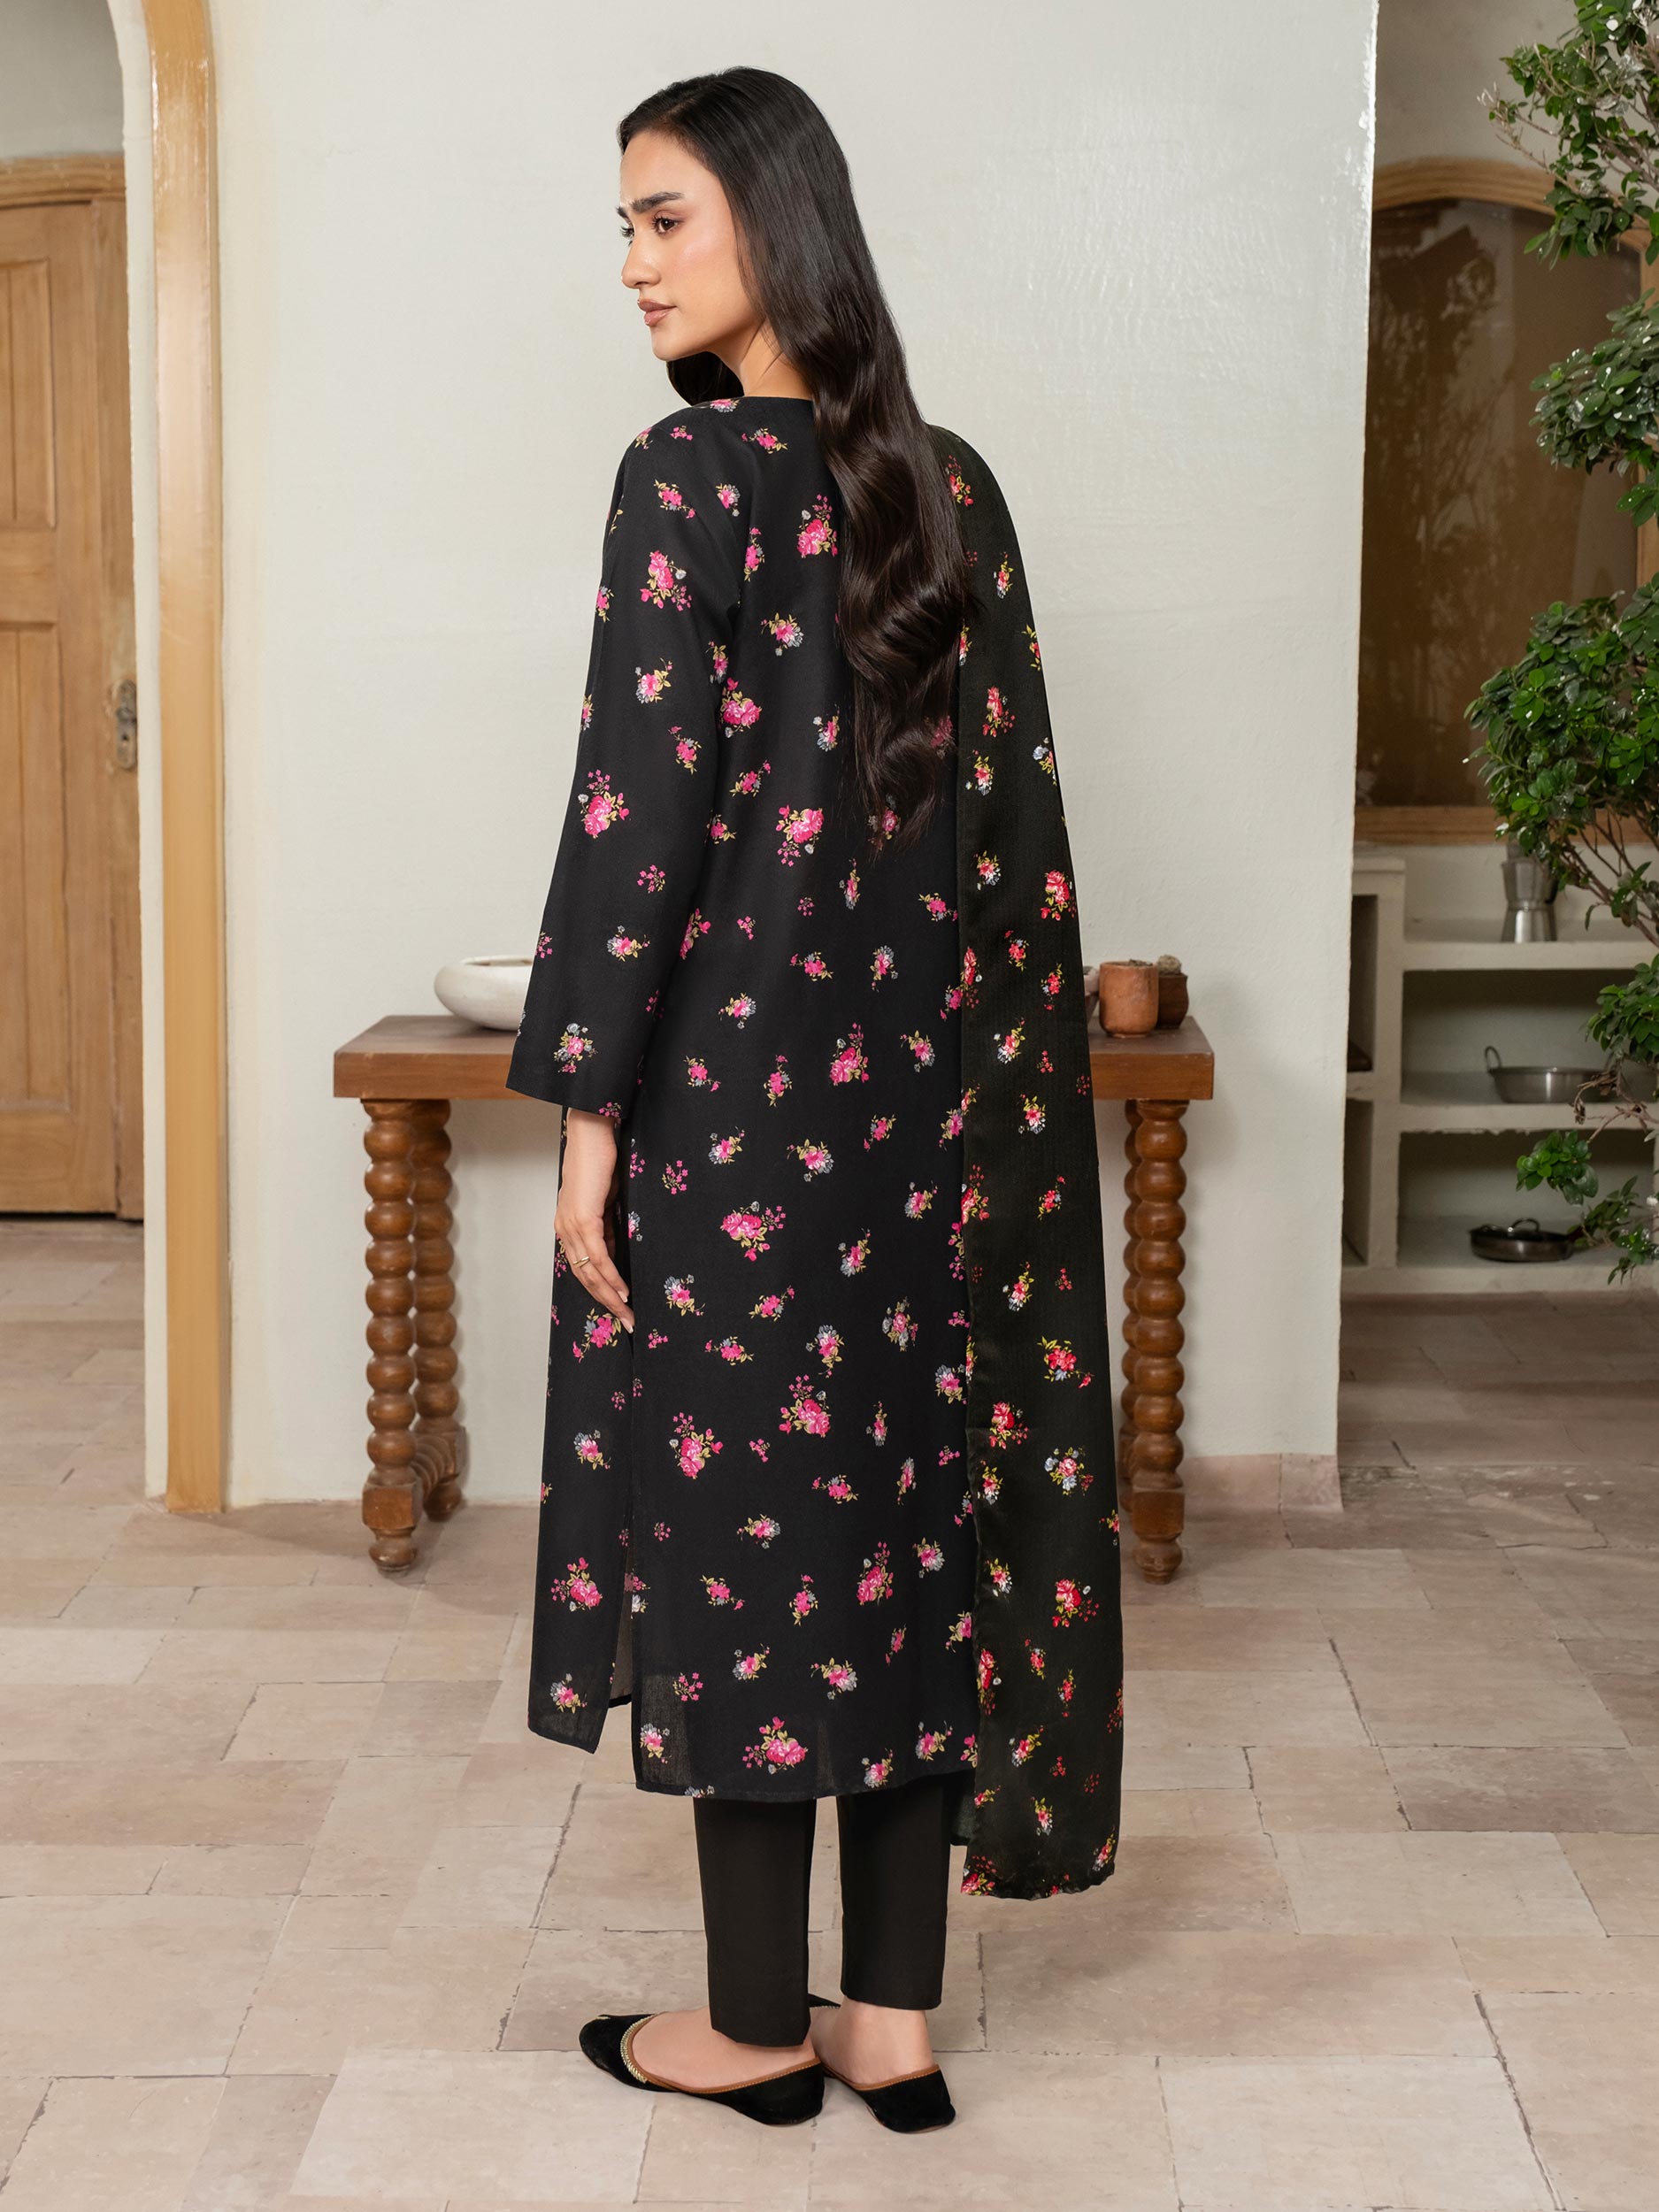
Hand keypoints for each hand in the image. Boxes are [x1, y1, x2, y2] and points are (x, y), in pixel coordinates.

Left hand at [556, 1109, 633, 1333]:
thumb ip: (607, 1224)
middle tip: (627, 1322)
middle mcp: (565, 1230)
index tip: (619, 1307)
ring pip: (590, 1272)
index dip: (600, 1291)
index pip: (582, 1268)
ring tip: (628, 1314)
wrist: (591, 1133)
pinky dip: (611, 1276)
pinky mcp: (583, 1219)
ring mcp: (571, 1226)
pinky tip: (622, 1290)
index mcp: (568, 1226)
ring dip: (610, 1296)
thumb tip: (617, 1246)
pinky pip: (598, 1256)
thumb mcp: (605, 1200)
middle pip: (584, 1277)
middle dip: (606, 1302)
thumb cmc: (600, 1160)